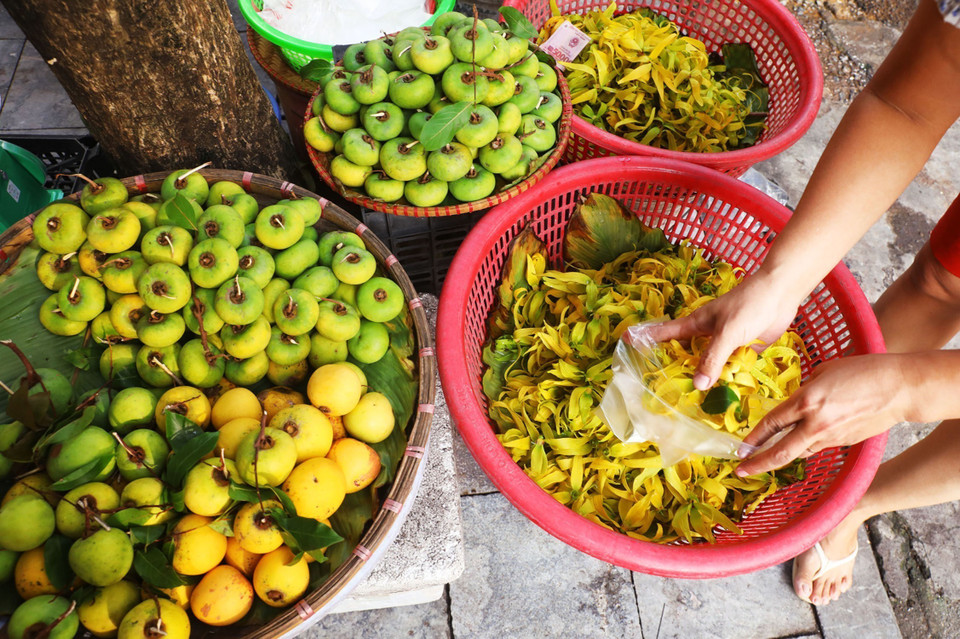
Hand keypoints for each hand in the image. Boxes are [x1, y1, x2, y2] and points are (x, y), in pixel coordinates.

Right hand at [645, 271, 801, 389]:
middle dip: (674, 370)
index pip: (664, 333)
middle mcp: (707, 335)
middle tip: (659, 392)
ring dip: (704, 379)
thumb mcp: (727, 332)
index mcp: (696, 324)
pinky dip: (728, 381)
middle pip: (685, 355)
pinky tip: (725, 397)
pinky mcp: (743, 350)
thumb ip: (713, 358)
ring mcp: (725, 343)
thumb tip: (698, 386)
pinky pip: (731, 369)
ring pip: (709, 365)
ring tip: (692, 404)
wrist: (781, 293)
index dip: (645, 337)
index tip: (624, 342)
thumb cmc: (748, 305)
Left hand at [734, 354, 909, 475]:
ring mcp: (831, 436)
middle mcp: (815, 423)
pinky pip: (817, 447)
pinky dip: (804, 447)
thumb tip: (796, 400)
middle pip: (780, 452)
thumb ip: (804, 389)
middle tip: (740, 471)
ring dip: (781, 456)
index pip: (771, 424)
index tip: (739, 449)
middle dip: (757, 464)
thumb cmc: (863, 371)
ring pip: (798, 452)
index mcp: (807, 401)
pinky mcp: (844, 443)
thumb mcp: (824, 372)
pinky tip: (797, 443)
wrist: (899, 388)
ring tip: (763, 459)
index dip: (752, 438)